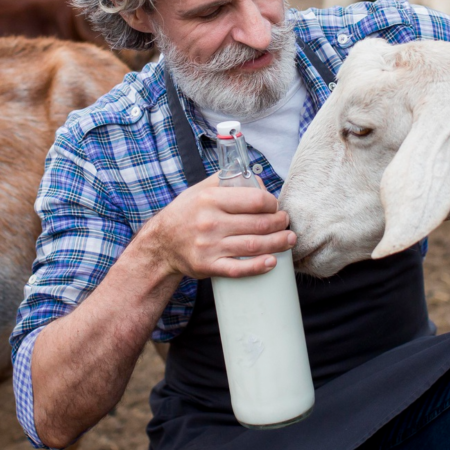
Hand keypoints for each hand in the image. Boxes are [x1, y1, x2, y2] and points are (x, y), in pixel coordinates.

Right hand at [136, 174, 295, 279]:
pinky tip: (272, 262)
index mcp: (210, 199)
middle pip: (259, 224)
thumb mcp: (200, 190)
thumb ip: (227, 180)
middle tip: (286, 222)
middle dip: (280, 223)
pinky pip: (238, 269)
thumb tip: (257, 179)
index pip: (254, 200)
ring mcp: (209, 246)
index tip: (276, 206)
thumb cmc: (185, 213)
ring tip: (289, 239)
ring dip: (278, 243)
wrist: (161, 243)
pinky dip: (258, 266)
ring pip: (254, 246)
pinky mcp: (208, 266)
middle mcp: (210, 222)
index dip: (272, 203)